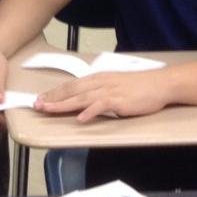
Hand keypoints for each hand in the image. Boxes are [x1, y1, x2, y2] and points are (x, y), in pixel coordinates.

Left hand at [34, 70, 169, 123]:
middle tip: (36, 104)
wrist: (160, 84)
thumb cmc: (139, 86)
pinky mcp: (119, 100)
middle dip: (53, 98)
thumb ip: (100, 92)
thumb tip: (85, 101)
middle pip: (72, 90)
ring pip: (81, 97)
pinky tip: (80, 118)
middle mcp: (100, 82)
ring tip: (49, 109)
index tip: (41, 98)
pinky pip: (101, 106)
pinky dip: (90, 112)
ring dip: (63, 104)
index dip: (55, 92)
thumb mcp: (115, 85)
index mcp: (98, 78)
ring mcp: (109, 91)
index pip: (72, 85)